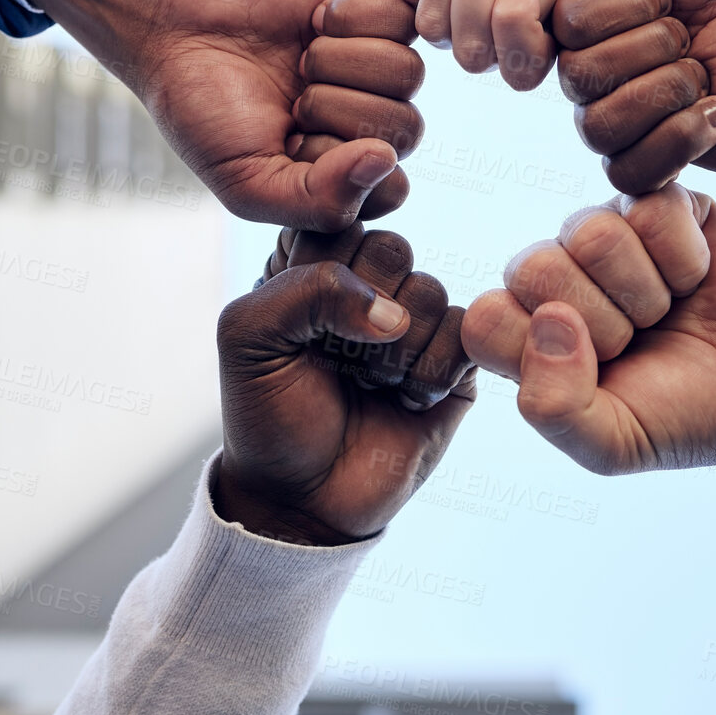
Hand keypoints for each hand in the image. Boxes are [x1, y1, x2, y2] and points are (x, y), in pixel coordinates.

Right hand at [27, 0, 423, 228]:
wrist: (171, 27)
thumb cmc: (205, 113)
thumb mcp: (248, 185)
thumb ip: (320, 201)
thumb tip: (386, 161)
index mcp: (346, 171)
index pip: (391, 188)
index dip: (340, 169)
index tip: (291, 147)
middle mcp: (369, 119)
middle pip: (405, 130)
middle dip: (336, 113)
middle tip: (292, 98)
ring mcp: (375, 62)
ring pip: (409, 73)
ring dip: (339, 63)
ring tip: (302, 59)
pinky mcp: (372, 6)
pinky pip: (403, 16)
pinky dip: (351, 17)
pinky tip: (315, 19)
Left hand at [213, 224, 476, 544]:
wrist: (303, 500)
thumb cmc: (268, 415)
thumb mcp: (249, 338)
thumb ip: (305, 290)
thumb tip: (391, 312)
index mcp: (312, 264)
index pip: (337, 213)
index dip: (329, 259)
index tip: (313, 308)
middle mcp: (367, 284)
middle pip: (391, 247)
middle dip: (359, 309)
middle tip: (337, 357)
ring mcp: (415, 322)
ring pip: (430, 292)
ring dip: (392, 353)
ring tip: (368, 385)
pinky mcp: (455, 362)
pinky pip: (467, 336)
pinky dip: (429, 374)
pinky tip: (404, 400)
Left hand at [461, 184, 715, 474]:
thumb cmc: (679, 414)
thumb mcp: (610, 444)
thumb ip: (554, 408)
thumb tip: (549, 321)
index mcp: (524, 331)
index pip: (484, 319)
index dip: (542, 354)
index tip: (595, 376)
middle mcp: (555, 274)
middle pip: (534, 268)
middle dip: (603, 322)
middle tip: (639, 341)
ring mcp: (605, 232)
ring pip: (590, 233)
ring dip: (646, 290)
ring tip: (666, 310)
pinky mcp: (658, 203)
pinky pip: (653, 210)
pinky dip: (687, 259)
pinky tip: (695, 278)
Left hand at [553, 0, 715, 190]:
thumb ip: (690, 156)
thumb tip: (631, 141)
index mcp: (647, 142)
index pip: (626, 174)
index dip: (674, 143)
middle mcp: (611, 102)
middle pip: (596, 130)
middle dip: (662, 94)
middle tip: (697, 63)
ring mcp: (591, 53)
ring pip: (581, 77)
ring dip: (647, 49)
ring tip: (679, 30)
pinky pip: (572, 25)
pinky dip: (629, 9)